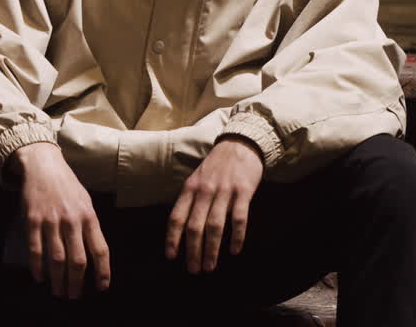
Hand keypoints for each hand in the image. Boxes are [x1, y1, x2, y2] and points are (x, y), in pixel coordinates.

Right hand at [11, 143, 110, 298]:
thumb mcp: (86, 201)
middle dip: (76, 283)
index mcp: (89, 216)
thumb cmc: (66, 184)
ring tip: (58, 292)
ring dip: (58, 280)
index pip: (100, 250)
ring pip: (57, 259)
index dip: (102, 272)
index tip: (101, 288)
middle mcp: (72, 221)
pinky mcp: (32, 220)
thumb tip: (95, 252)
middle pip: (78, 260)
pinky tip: (39, 277)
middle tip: (73, 296)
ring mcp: (51, 221)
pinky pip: (35, 249)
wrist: (43, 164)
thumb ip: (90, 225)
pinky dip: (37, 266)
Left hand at [164, 137, 263, 273]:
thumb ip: (190, 200)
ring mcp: (224, 192)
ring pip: (214, 226)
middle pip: (194, 226)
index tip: (171, 256)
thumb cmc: (216, 166)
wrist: (240, 144)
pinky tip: (235, 250)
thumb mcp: (196, 179)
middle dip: (192, 251)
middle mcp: (204, 191)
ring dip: (211, 249)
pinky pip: (239, 218)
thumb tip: (181, 227)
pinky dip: (237, 236)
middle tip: (193, 270)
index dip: (172, 238)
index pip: (176, 217)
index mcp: (189, 188)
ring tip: (209, 267)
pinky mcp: (243, 192)